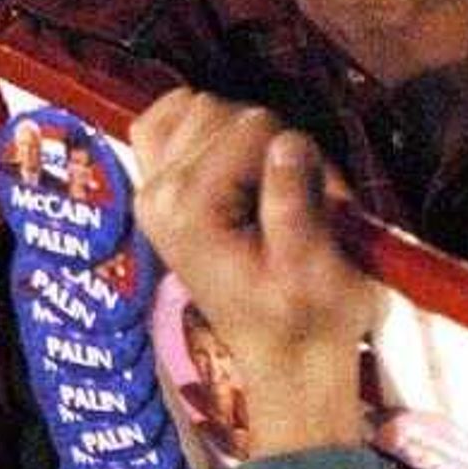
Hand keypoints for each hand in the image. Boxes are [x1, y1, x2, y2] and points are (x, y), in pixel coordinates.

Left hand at [128, 90, 377, 456]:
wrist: (288, 360)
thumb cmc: (309, 318)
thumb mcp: (311, 264)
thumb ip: (292, 199)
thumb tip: (288, 140)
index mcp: (188, 209)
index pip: (254, 127)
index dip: (298, 155)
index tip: (318, 202)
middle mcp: (155, 192)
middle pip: (225, 112)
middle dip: (270, 143)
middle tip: (296, 198)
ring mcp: (150, 189)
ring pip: (202, 108)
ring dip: (244, 138)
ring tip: (269, 188)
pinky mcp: (157, 189)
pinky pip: (163, 121)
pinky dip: (199, 127)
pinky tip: (228, 159)